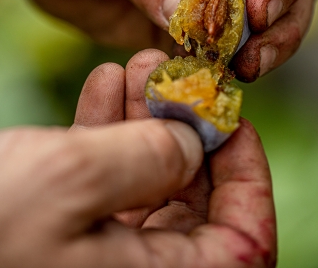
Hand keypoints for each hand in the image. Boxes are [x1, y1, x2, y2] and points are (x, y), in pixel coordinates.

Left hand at [0, 0, 316, 77]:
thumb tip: (196, 14)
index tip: (260, 13)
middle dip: (281, 22)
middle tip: (254, 61)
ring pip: (261, 19)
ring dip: (259, 50)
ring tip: (236, 74)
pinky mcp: (185, 20)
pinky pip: (218, 47)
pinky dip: (220, 67)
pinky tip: (205, 81)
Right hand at [0, 49, 275, 266]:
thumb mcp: (68, 181)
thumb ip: (147, 158)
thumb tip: (192, 140)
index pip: (244, 243)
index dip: (249, 176)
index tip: (232, 119)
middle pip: (195, 201)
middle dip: (186, 129)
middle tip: (176, 75)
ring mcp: (101, 258)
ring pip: (149, 182)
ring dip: (145, 120)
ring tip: (139, 67)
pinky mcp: (69, 235)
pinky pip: (107, 181)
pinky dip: (108, 132)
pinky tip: (104, 86)